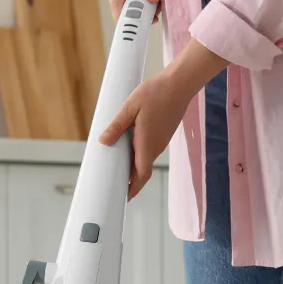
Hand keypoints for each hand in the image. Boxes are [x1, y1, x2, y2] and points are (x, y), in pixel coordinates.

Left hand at [99, 68, 192, 199]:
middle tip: (116, 186)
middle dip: (131, 182)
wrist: (179, 85)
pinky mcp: (163, 135)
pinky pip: (149, 151)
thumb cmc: (155, 93)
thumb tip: (103, 141)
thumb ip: (117, 126)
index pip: (141, 174)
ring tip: (118, 170)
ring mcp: (161, 142)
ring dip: (134, 169)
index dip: (133, 188)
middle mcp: (156, 147)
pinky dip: (139, 157)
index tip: (124, 198)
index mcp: (147, 143)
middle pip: (143, 171)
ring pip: (146, 161)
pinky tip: (129, 150)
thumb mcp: (130, 107)